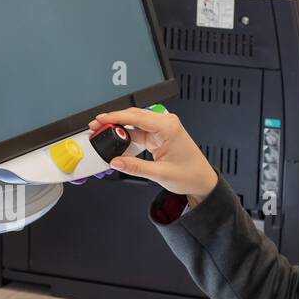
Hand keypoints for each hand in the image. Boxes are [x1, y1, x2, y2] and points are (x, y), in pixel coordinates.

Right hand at [89, 108, 217, 204]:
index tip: (101, 119)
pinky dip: (126, 137)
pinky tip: (116, 142)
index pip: (137, 116)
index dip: (116, 117)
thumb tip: (115, 161)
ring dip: (118, 128)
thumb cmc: (191, 174)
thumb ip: (135, 167)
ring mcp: (161, 129)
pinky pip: (137, 133)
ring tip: (103, 134)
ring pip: (133, 124)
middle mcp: (165, 124)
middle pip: (133, 116)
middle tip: (96, 126)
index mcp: (168, 127)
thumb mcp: (160, 174)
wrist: (202, 181)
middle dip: (113, 120)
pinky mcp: (157, 136)